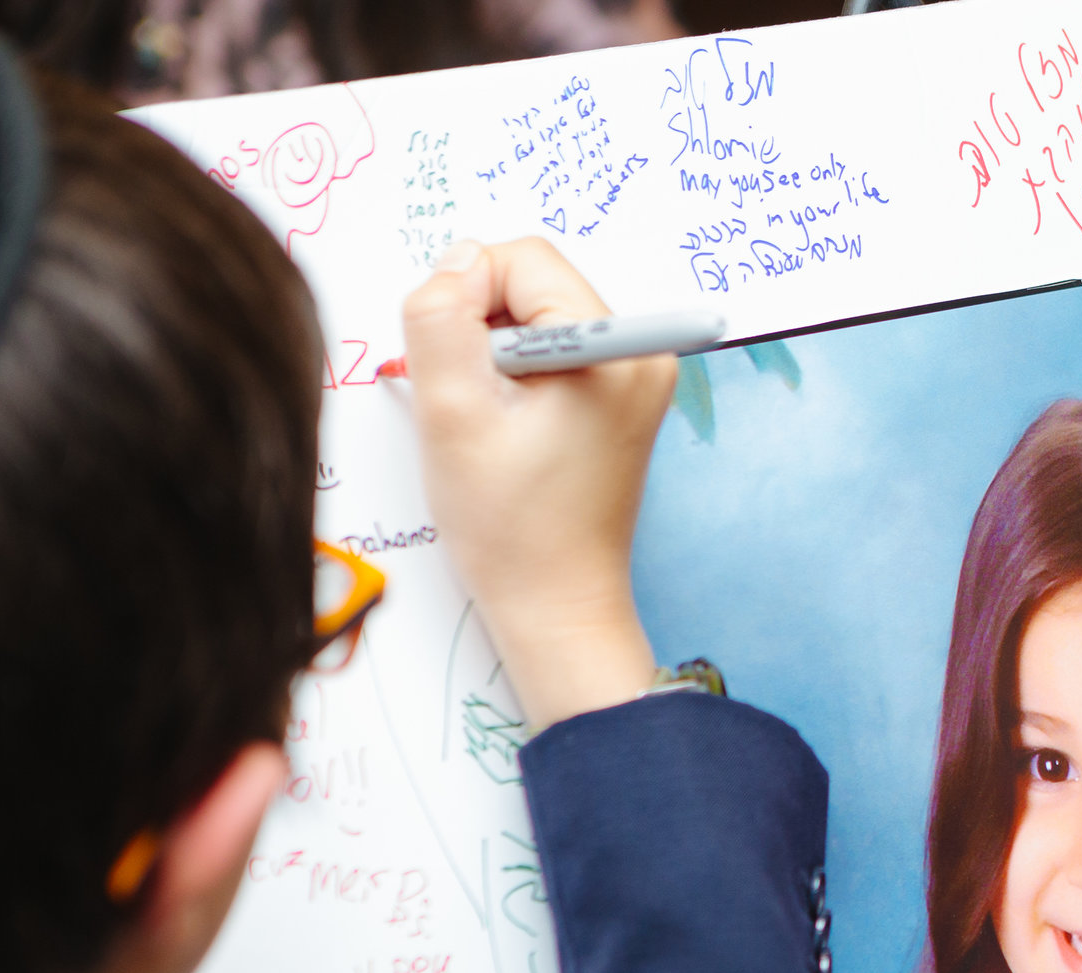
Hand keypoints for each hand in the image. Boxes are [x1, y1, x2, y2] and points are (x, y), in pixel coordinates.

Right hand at [401, 238, 668, 728]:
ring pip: (532, 319)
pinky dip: (512, 378)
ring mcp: (634, 378)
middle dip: (479, 329)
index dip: (464, 298)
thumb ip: (440, 315)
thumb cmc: (510, 526)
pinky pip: (549, 354)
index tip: (455, 371)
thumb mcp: (451, 410)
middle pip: (530, 284)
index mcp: (615, 348)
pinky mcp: (618, 400)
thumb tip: (456, 260)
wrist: (556, 604)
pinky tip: (505, 431)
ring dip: (491, 357)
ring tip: (489, 425)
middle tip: (472, 405)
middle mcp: (640, 353)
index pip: (520, 259)